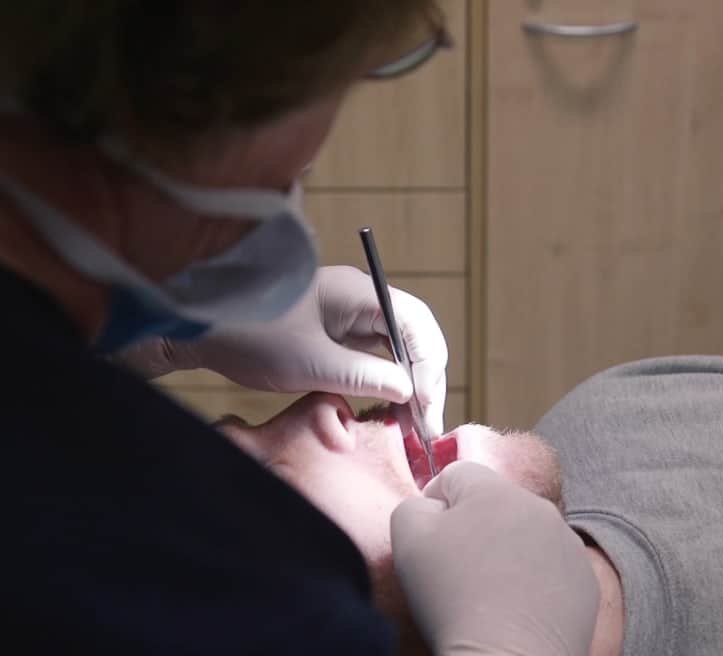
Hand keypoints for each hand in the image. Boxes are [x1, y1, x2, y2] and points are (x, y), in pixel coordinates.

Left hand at [125, 266, 447, 434]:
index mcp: (358, 292)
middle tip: (426, 424)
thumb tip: (407, 390)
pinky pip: (378, 354)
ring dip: (411, 382)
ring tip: (414, 423)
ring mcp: (350, 313)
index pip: (415, 325)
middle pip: (414, 335)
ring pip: (399, 347)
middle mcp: (360, 297)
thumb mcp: (308, 364)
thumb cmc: (248, 333)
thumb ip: (363, 376)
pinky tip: (391, 407)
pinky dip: (389, 380)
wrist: (197, 324)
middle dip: (425, 379)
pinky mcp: (337, 330)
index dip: (429, 368)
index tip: (426, 408)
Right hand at [391, 462, 599, 655]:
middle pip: (495, 504)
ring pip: (526, 534)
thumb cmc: (453, 599)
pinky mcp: (585, 580)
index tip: (431, 541)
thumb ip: (413, 506)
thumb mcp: (408, 541)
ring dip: (507, 551)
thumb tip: (434, 507)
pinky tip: (518, 608)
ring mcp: (568, 544)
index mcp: (495, 491)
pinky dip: (535, 581)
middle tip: (458, 570)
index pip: (457, 475)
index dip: (436, 503)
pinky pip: (552, 567)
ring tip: (489, 592)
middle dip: (474, 527)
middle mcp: (539, 507)